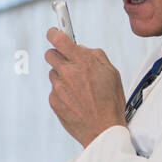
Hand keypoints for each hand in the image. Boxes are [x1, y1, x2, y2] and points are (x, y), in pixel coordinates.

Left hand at [44, 27, 126, 146]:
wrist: (103, 129)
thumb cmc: (110, 101)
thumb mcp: (111, 72)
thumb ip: (95, 56)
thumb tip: (81, 49)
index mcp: (82, 62)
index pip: (59, 39)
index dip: (54, 33)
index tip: (53, 32)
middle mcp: (67, 72)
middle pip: (50, 54)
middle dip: (57, 55)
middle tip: (67, 62)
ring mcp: (58, 87)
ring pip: (53, 74)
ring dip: (62, 76)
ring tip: (78, 88)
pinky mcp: (53, 100)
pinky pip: (54, 90)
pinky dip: (62, 92)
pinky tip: (75, 100)